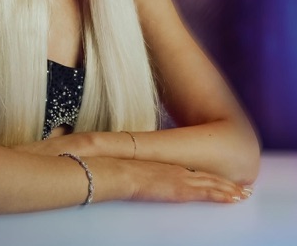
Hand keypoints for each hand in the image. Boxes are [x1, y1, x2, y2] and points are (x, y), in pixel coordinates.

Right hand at [128, 160, 252, 203]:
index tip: (226, 181)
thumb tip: (144, 181)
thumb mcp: (136, 174)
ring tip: (244, 194)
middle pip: (209, 177)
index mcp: (169, 167)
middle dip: (228, 184)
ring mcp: (182, 179)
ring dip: (230, 189)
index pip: (197, 173)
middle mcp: (179, 171)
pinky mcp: (182, 189)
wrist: (121, 171)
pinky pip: (208, 192)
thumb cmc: (122, 171)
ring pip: (213, 184)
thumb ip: (146, 177)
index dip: (213, 177)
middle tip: (245, 188)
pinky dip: (223, 194)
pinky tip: (234, 198)